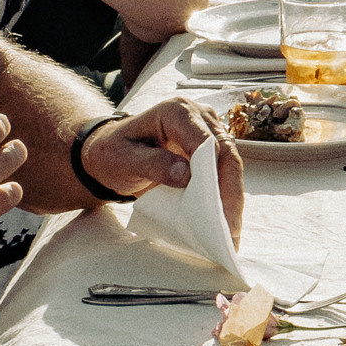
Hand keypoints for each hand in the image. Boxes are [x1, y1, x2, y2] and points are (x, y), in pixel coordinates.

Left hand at [83, 98, 244, 238]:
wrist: (112, 151)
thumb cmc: (114, 152)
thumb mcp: (124, 159)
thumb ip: (153, 164)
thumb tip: (185, 175)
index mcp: (177, 112)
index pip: (206, 143)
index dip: (215, 176)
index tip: (215, 209)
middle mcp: (199, 116)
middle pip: (226, 153)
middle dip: (230, 193)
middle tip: (229, 229)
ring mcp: (208, 130)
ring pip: (231, 164)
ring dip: (232, 198)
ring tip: (231, 233)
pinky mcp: (210, 148)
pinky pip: (225, 171)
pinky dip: (226, 196)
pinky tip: (225, 221)